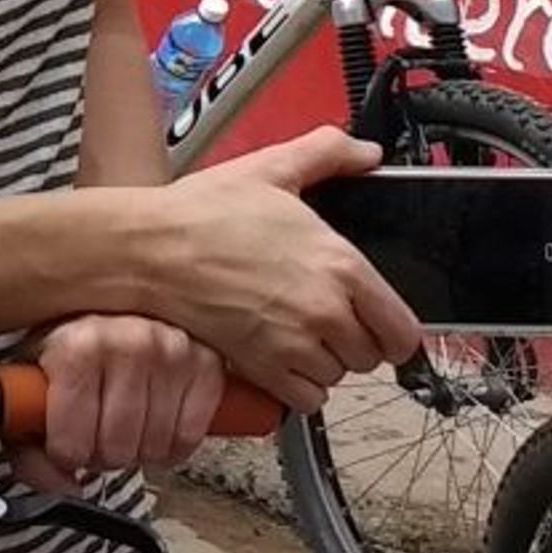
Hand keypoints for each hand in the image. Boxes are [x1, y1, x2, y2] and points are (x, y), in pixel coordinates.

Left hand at [14, 313, 232, 494]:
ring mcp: (174, 354)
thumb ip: (26, 430)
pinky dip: (171, 442)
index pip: (72, 444)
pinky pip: (189, 438)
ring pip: (153, 449)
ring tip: (122, 420)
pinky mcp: (208, 365)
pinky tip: (154, 419)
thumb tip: (57, 480)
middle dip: (101, 452)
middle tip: (95, 430)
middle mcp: (130, 346)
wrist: (117, 283)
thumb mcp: (31, 368)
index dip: (65, 453)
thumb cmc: (72, 326)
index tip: (64, 442)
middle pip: (116, 452)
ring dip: (137, 447)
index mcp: (78, 346)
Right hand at [130, 126, 423, 411]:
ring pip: (338, 377)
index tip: (378, 323)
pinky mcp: (263, 369)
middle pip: (371, 356)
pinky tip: (281, 358)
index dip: (392, 327)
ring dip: (324, 362)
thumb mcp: (270, 169)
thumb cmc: (201, 213)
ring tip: (297, 334)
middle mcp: (325, 310)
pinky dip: (299, 387)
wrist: (149, 249)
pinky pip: (308, 399)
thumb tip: (365, 152)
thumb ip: (327, 154)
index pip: (403, 329)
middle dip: (353, 340)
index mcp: (340, 264)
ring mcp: (294, 344)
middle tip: (325, 319)